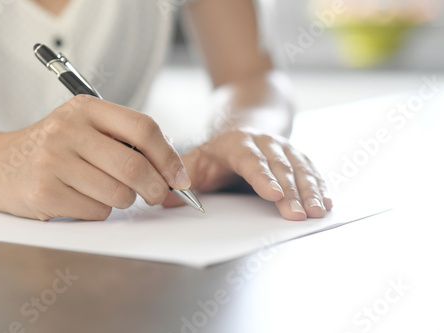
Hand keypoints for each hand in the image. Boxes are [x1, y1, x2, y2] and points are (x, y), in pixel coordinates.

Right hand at [0, 95, 190, 219]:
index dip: (169, 156)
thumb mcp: (85, 128)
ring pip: (118, 193)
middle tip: (157, 195)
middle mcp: (68, 129)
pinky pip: (96, 211)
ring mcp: (53, 160)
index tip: (180, 176)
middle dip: (155, 187)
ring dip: (123, 200)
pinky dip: (99, 211)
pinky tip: (80, 199)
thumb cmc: (54, 148)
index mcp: (86, 108)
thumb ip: (125, 139)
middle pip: (134, 165)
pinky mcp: (43, 192)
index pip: (143, 128)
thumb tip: (172, 167)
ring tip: (105, 191)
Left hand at [162, 128, 332, 219]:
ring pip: (299, 168)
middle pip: (279, 166)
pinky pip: (311, 170)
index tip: (272, 195)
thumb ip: (182, 179)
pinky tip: (327, 203)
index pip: (250, 160)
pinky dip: (320, 186)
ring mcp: (284, 148)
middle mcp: (264, 143)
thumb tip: (163, 200)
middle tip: (297, 214)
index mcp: (236, 143)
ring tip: (316, 212)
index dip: (262, 176)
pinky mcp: (297, 157)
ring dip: (310, 190)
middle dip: (290, 191)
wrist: (244, 126)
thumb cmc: (217, 153)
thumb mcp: (195, 161)